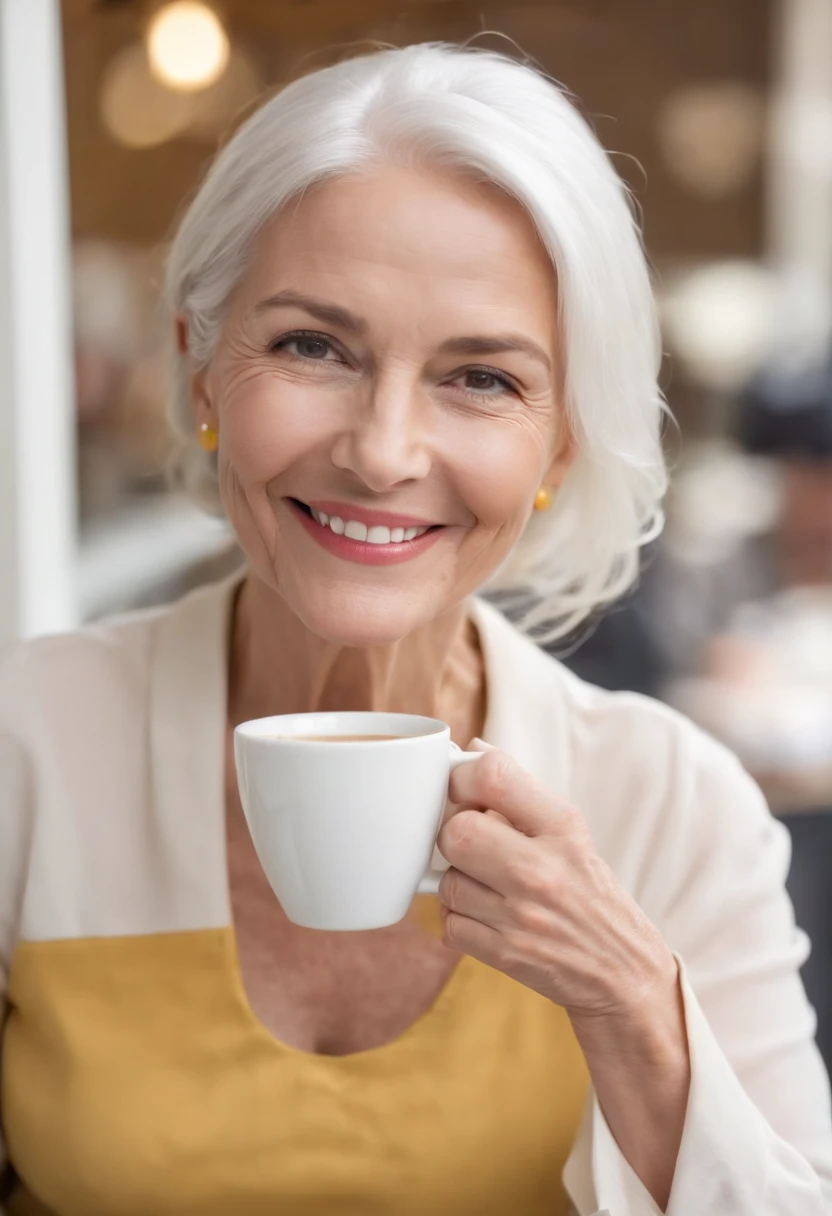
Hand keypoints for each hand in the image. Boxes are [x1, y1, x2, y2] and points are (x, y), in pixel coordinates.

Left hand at [437, 745, 676, 1022]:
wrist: (624, 972)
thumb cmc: (590, 893)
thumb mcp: (570, 832)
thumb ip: (519, 790)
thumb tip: (472, 747)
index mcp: (563, 827)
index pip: (493, 775)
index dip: (461, 777)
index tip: (462, 790)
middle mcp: (543, 869)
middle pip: (457, 832)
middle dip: (454, 836)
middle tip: (471, 845)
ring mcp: (523, 915)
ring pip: (447, 881)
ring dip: (456, 883)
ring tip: (486, 887)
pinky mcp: (507, 954)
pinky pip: (449, 924)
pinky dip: (459, 920)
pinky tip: (486, 917)